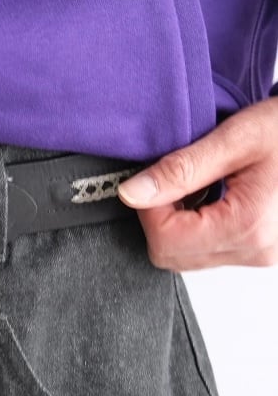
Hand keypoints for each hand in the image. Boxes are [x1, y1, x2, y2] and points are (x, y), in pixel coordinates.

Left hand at [116, 97, 277, 269]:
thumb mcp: (236, 139)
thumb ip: (180, 169)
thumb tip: (131, 192)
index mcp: (248, 227)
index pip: (165, 241)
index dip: (149, 207)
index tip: (155, 176)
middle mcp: (257, 252)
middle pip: (172, 255)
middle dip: (161, 216)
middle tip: (175, 177)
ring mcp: (263, 255)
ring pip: (189, 256)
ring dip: (180, 221)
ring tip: (202, 181)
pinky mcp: (264, 249)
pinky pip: (212, 249)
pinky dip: (199, 224)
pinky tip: (214, 193)